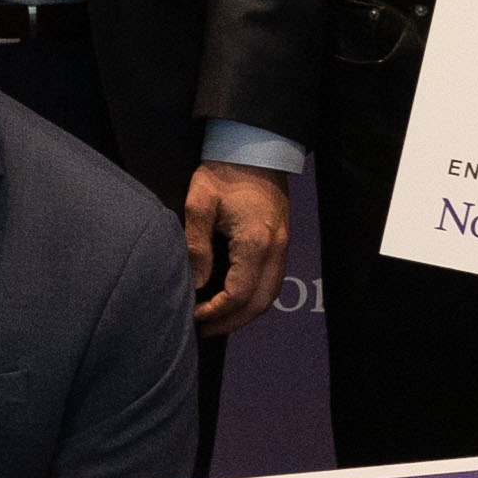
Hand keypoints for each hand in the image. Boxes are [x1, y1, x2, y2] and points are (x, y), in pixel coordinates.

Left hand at [181, 165, 290, 334]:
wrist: (255, 147)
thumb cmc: (223, 171)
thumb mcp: (199, 203)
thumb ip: (197, 246)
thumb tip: (195, 283)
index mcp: (255, 242)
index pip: (239, 294)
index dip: (217, 312)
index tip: (194, 316)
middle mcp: (276, 249)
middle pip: (260, 303)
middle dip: (232, 322)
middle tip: (204, 330)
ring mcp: (283, 246)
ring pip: (271, 295)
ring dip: (246, 313)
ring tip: (217, 321)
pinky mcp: (282, 241)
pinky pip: (273, 281)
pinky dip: (255, 298)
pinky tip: (234, 300)